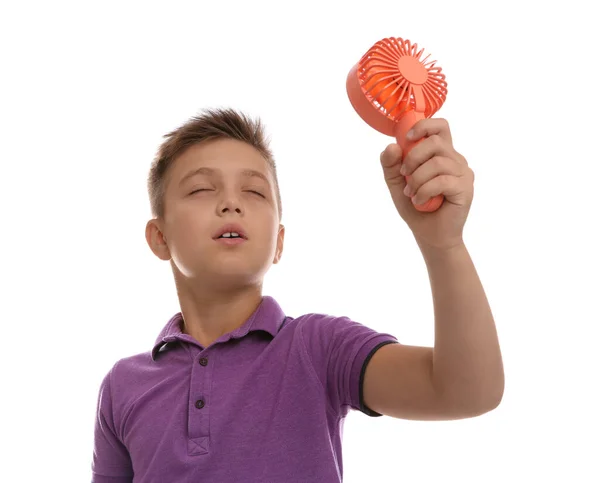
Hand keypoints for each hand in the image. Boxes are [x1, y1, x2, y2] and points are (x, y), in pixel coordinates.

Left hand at [379, 118, 473, 250]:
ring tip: (411, 193)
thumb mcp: (396, 183)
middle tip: (404, 175)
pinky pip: (442, 181)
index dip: (424, 125)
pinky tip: (420, 201)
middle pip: (435, 142)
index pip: (440, 126)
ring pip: (437, 163)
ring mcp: (463, 174)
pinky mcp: (465, 189)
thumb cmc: (416, 207)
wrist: (430, 235)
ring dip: (417, 179)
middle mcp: (455, 160)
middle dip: (413, 158)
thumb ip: (390, 165)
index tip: (408, 138)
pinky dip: (424, 191)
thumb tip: (391, 146)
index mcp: (441, 153)